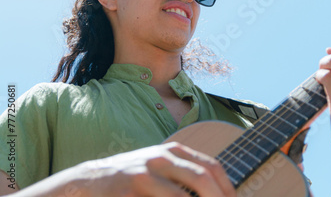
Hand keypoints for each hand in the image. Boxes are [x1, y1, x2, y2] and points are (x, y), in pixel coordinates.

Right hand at [14, 142, 235, 196]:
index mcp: (173, 150)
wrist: (92, 179)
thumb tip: (217, 191)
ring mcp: (146, 174)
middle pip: (202, 178)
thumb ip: (185, 173)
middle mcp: (162, 158)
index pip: (210, 166)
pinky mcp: (131, 190)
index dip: (227, 187)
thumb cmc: (134, 175)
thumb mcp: (161, 166)